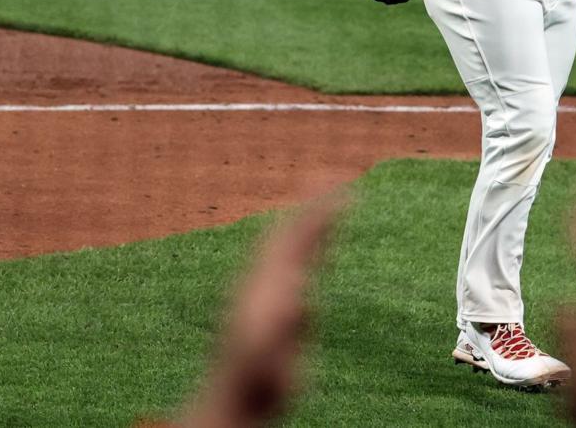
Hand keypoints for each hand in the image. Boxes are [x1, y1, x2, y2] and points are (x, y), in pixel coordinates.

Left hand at [180, 193, 346, 427]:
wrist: (236, 402)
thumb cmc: (254, 383)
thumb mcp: (266, 354)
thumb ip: (281, 324)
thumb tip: (298, 291)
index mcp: (264, 285)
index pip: (292, 237)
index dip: (316, 212)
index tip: (338, 187)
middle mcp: (267, 281)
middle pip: (292, 233)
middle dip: (312, 203)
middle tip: (335, 174)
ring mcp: (273, 293)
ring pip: (297, 246)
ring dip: (315, 220)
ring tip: (335, 196)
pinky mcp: (284, 308)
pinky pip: (303, 265)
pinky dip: (316, 245)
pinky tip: (323, 240)